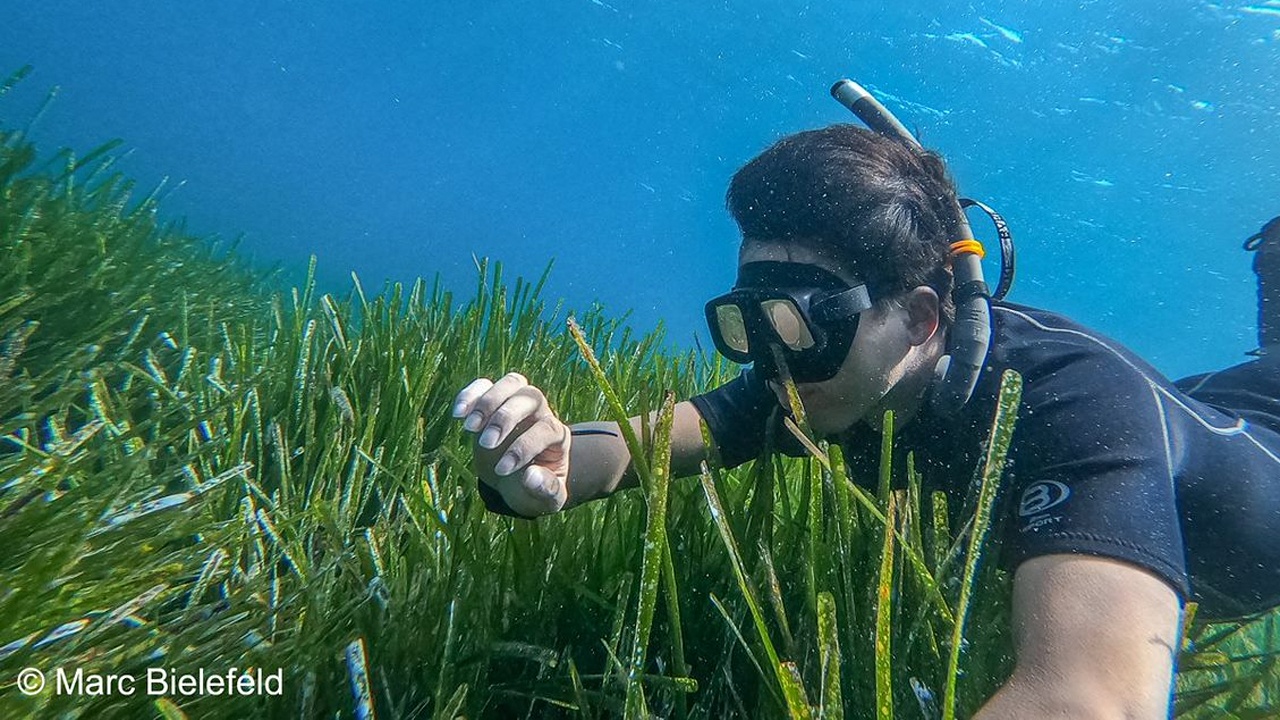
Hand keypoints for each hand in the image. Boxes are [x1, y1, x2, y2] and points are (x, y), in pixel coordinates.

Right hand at [452, 372, 569, 516]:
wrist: (516, 482)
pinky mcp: (494, 403)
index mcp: (558, 436)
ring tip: (469, 427)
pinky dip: (470, 394)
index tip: (502, 470)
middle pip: (530, 397)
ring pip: (512, 383)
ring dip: (488, 402)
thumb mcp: (546, 500)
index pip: (545, 429)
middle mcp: (541, 413)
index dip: (524, 447)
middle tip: (486, 444)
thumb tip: (531, 476)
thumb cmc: (533, 490)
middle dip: (505, 418)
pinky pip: (485, 385)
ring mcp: (518, 404)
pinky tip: (458, 414)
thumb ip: (546, 490)